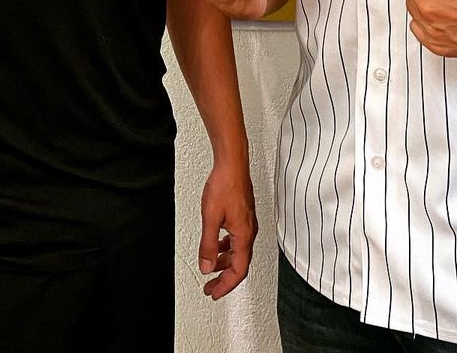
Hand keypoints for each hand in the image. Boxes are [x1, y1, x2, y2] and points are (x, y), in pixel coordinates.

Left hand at [197, 156, 256, 298]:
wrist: (232, 163)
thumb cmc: (225, 184)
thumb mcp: (211, 218)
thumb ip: (208, 245)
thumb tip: (207, 266)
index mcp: (244, 235)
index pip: (239, 270)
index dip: (226, 285)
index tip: (214, 292)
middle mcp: (249, 231)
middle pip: (240, 263)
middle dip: (224, 278)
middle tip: (211, 287)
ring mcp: (247, 222)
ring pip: (238, 251)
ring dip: (225, 262)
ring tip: (212, 268)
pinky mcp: (244, 215)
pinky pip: (237, 239)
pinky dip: (227, 247)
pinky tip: (218, 245)